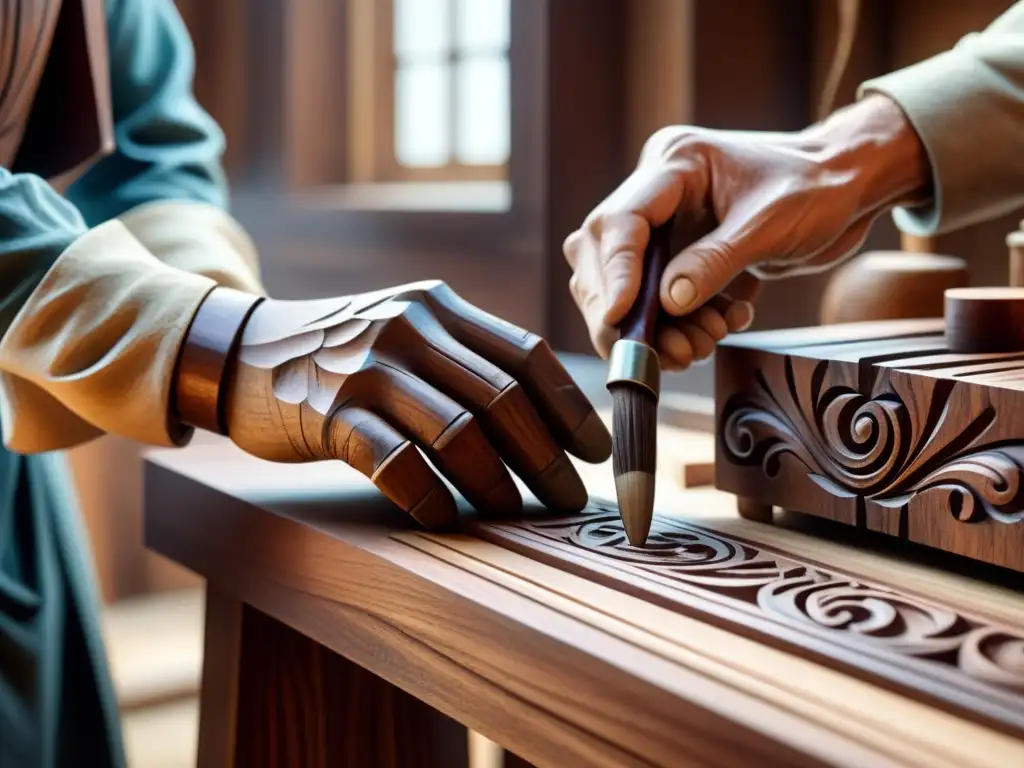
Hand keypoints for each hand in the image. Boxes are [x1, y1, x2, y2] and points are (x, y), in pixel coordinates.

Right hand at [223, 281, 611, 528]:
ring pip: (459, 434)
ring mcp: (368, 369)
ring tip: (515, 513)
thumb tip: (543, 413)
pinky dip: (431, 498)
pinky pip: (398, 465)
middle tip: (569, 499)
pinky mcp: (330, 413)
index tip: (595, 452)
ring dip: (497, 484)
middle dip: (547, 457)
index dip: (570, 407)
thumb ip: (464, 354)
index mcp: (439, 307)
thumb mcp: (406, 329)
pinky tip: (447, 518)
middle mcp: (409, 328)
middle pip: (503, 399)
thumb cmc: (342, 352)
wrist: (243, 352)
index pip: (525, 355)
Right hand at [563, 95, 930, 366]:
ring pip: (626, 285)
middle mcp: (659, 192)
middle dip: (627, 312)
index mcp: (674, 163)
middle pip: (604, 257)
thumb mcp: (770, 226)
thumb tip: (667, 303)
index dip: (614, 273)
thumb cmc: (819, 188)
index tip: (619, 317)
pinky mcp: (680, 253)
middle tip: (658, 352)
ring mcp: (667, 224)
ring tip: (698, 346)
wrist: (851, 188)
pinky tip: (722, 323)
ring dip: (656, 327)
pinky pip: (658, 299)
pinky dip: (682, 325)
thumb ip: (716, 262)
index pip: (619, 221)